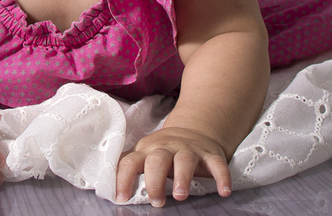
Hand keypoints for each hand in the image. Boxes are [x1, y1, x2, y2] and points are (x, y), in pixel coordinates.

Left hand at [116, 126, 230, 206]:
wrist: (193, 130)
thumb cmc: (162, 150)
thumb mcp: (145, 154)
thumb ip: (131, 167)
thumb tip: (107, 185)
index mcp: (146, 150)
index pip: (130, 162)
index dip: (123, 178)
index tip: (120, 198)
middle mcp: (166, 148)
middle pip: (157, 160)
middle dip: (154, 180)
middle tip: (156, 201)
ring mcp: (189, 149)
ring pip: (184, 160)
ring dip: (182, 177)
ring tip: (181, 196)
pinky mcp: (210, 154)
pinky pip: (217, 164)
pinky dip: (221, 176)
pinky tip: (223, 191)